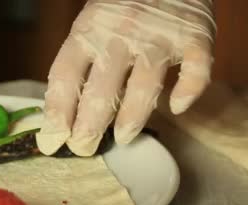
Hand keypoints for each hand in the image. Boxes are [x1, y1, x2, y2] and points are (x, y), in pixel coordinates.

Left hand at [36, 0, 215, 155]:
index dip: (57, 114)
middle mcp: (120, 34)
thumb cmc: (120, 8)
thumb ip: (79, 64)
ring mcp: (159, 37)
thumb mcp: (89, 27)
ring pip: (143, 87)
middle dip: (88, 128)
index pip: (65, 79)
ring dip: (130, 120)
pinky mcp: (195, 37)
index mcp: (87, 32)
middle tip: (84, 148)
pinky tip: (176, 107)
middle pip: (101, 91)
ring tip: (122, 139)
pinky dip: (188, 92)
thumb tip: (61, 116)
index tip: (52, 142)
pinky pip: (195, 71)